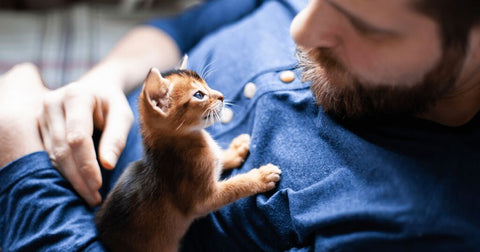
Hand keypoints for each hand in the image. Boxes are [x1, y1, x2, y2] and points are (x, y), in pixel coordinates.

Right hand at [38, 70, 133, 205]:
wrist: (95, 90)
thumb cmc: (112, 105)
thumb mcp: (122, 116)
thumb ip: (116, 138)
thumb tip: (108, 165)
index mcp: (76, 96)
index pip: (77, 137)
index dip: (87, 164)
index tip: (98, 185)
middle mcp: (52, 103)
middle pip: (62, 149)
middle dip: (78, 177)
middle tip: (93, 198)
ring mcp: (41, 115)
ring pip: (53, 155)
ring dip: (71, 178)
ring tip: (89, 196)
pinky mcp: (38, 126)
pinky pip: (49, 154)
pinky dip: (63, 172)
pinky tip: (77, 184)